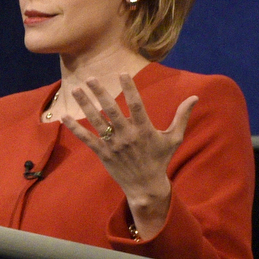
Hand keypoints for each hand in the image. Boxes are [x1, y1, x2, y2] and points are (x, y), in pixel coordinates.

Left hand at [63, 73, 195, 240]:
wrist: (146, 185)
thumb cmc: (160, 159)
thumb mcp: (174, 138)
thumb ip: (182, 116)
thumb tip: (194, 97)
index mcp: (144, 129)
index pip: (136, 104)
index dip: (129, 88)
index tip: (122, 73)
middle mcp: (127, 135)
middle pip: (112, 110)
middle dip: (101, 93)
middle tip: (90, 78)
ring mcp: (113, 144)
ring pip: (96, 121)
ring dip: (85, 105)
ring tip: (75, 90)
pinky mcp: (102, 153)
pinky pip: (86, 138)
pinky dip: (74, 127)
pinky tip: (63, 116)